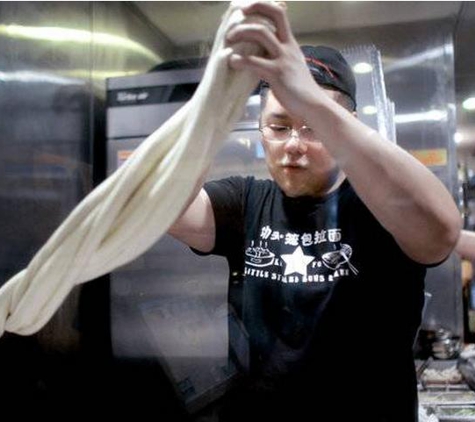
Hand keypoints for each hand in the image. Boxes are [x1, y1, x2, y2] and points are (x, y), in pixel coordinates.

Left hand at [226, 1, 324, 118]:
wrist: (313, 106)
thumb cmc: (300, 90)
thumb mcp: (293, 65)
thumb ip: (281, 54)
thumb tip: (265, 51)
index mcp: (290, 43)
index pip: (279, 11)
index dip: (261, 5)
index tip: (244, 9)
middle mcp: (288, 46)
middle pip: (275, 13)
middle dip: (252, 8)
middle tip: (234, 17)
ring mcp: (283, 59)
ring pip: (261, 33)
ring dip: (241, 32)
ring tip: (229, 40)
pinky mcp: (277, 74)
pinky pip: (255, 62)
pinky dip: (239, 60)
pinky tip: (232, 62)